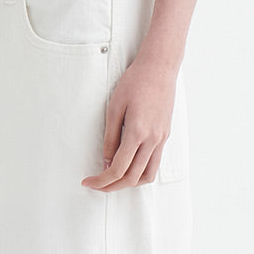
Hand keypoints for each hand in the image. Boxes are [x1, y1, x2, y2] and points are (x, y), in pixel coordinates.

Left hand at [81, 54, 177, 189]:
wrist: (159, 67)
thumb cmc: (135, 82)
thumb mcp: (114, 107)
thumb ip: (111, 138)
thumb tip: (107, 162)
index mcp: (138, 132)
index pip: (118, 169)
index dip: (101, 180)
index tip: (88, 181)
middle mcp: (152, 140)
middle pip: (132, 178)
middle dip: (112, 186)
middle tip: (97, 185)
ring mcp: (161, 139)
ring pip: (147, 175)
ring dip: (129, 182)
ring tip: (113, 179)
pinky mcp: (165, 135)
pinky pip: (154, 163)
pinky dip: (141, 171)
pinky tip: (129, 164)